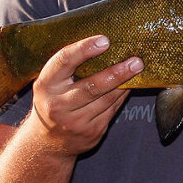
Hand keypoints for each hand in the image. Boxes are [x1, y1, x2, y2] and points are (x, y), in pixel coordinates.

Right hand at [31, 35, 142, 154]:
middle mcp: (58, 105)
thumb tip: (103, 43)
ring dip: (125, 82)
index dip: (84, 49)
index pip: (64, 62)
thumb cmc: (52, 101)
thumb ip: (68, 66)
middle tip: (135, 61)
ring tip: (138, 68)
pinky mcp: (92, 132)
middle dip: (117, 72)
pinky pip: (112, 109)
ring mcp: (75, 122)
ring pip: (107, 99)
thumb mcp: (51, 83)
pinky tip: (130, 84)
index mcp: (45, 86)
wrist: (48, 142)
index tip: (105, 40)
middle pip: (92, 86)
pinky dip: (122, 94)